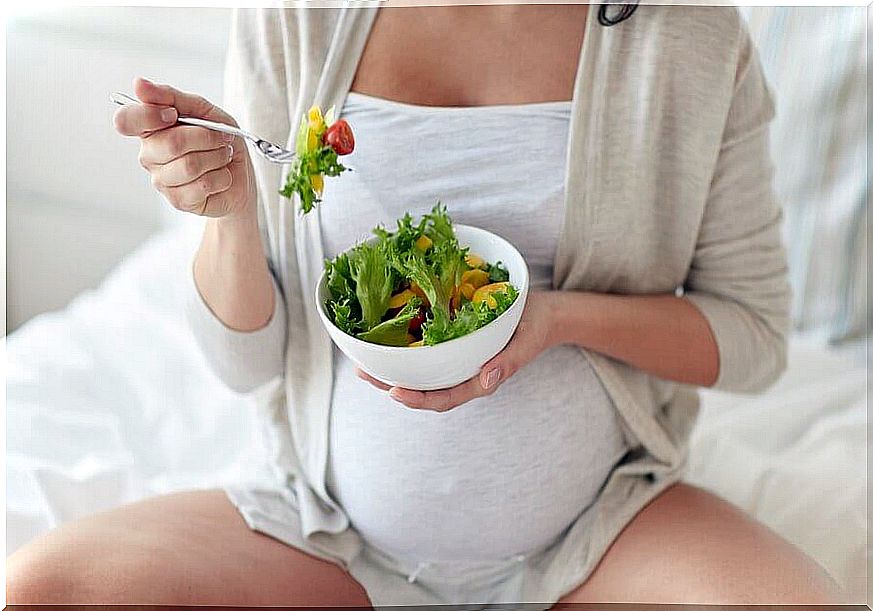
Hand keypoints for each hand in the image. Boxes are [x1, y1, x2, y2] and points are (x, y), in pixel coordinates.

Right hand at [113, 77, 255, 218]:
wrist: (240, 174)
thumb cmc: (219, 140)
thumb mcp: (203, 110)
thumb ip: (172, 96)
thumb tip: (139, 84)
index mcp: (149, 129)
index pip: (126, 120)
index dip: (150, 115)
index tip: (172, 114)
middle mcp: (149, 155)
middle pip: (171, 143)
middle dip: (207, 137)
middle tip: (221, 139)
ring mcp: (162, 181)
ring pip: (190, 165)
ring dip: (218, 157)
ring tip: (223, 156)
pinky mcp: (179, 200)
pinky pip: (202, 185)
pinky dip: (222, 177)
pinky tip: (221, 176)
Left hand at [356, 291, 556, 411]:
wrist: (542, 313)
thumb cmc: (534, 327)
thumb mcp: (526, 342)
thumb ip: (508, 363)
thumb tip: (485, 381)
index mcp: (480, 381)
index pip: (444, 398)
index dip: (417, 399)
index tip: (393, 391)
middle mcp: (464, 376)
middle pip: (423, 390)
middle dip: (391, 385)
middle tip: (363, 374)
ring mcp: (457, 363)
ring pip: (420, 374)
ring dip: (391, 370)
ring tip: (363, 362)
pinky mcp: (453, 347)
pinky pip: (425, 355)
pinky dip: (404, 352)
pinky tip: (385, 340)